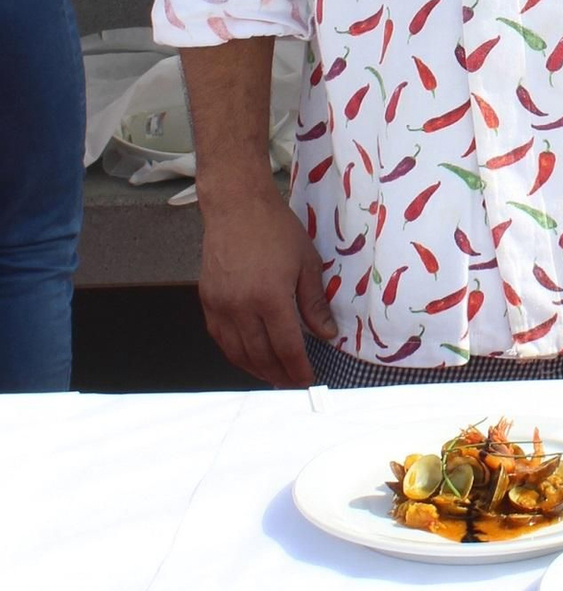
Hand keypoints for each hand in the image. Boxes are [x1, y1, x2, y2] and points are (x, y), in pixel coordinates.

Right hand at [196, 182, 333, 388]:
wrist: (236, 206)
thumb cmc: (276, 230)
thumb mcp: (306, 263)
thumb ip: (314, 302)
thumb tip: (326, 334)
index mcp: (270, 298)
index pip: (287, 347)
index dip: (299, 369)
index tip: (309, 382)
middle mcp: (241, 307)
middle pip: (261, 356)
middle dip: (279, 376)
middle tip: (293, 385)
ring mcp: (221, 305)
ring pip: (237, 352)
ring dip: (256, 370)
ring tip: (273, 378)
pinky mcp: (207, 300)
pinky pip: (220, 338)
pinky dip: (235, 354)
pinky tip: (249, 357)